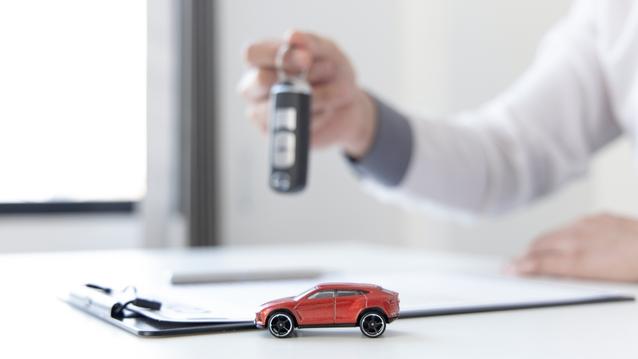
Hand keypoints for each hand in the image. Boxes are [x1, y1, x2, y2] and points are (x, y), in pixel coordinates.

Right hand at [238, 30, 376, 157]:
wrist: (347, 107)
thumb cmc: (332, 74)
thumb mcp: (328, 52)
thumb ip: (310, 43)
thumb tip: (292, 36)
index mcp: (263, 59)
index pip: (252, 54)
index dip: (276, 55)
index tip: (306, 58)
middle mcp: (256, 86)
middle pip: (257, 81)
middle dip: (293, 79)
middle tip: (322, 75)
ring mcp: (263, 112)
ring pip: (277, 106)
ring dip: (311, 98)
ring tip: (332, 92)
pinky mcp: (277, 133)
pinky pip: (293, 124)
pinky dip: (317, 116)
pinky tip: (327, 110)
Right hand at [511, 213, 637, 281]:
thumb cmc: (636, 267)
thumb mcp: (603, 281)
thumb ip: (572, 276)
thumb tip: (551, 276)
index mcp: (580, 258)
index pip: (541, 261)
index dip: (521, 266)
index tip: (509, 269)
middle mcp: (581, 238)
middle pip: (541, 244)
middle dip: (527, 254)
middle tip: (518, 263)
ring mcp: (589, 225)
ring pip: (554, 232)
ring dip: (542, 244)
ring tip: (537, 253)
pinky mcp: (599, 217)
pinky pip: (572, 224)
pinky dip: (563, 234)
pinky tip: (566, 241)